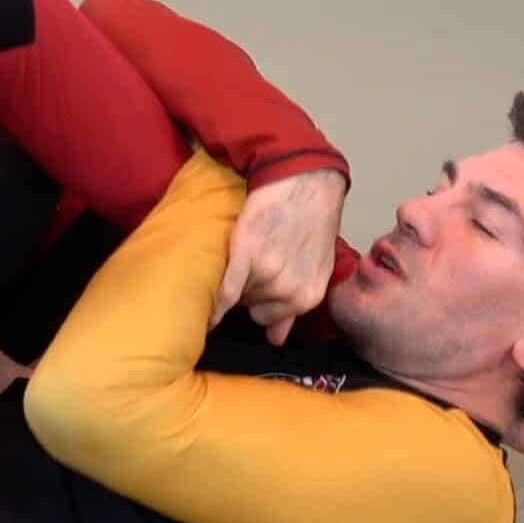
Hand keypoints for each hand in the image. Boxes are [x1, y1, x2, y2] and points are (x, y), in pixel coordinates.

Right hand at [214, 168, 346, 344]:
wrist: (304, 182)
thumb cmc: (311, 222)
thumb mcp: (315, 268)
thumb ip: (294, 305)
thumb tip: (275, 340)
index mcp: (308, 296)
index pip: (268, 319)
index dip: (258, 303)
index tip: (254, 290)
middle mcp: (289, 289)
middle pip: (250, 307)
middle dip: (249, 290)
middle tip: (253, 264)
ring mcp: (267, 273)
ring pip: (236, 296)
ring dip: (236, 280)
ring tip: (244, 256)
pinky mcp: (246, 253)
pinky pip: (225, 291)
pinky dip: (215, 303)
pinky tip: (208, 311)